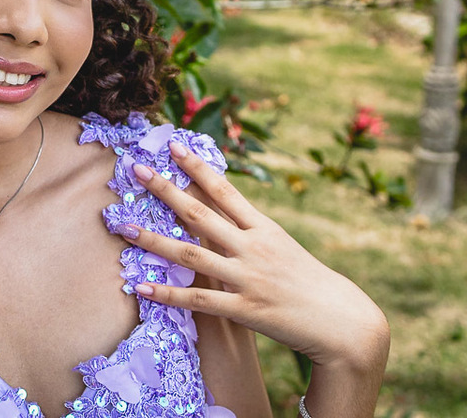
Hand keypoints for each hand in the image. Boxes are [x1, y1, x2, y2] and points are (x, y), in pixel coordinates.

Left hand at [119, 141, 388, 372]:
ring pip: (191, 255)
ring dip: (154, 240)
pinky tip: (141, 286)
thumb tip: (213, 207)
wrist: (342, 322)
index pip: (224, 191)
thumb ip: (248, 229)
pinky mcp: (244, 310)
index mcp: (263, 228)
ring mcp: (247, 278)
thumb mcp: (281, 246)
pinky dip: (168, 293)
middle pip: (200, 214)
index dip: (197, 167)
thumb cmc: (307, 282)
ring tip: (124, 228)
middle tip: (136, 170)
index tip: (173, 145)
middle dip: (166, 190)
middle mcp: (253, 247)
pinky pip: (198, 300)